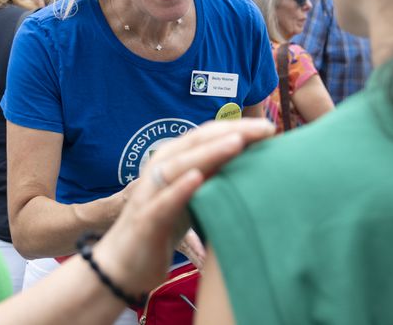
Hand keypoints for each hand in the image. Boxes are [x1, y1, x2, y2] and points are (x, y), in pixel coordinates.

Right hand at [91, 119, 274, 296]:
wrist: (123, 264)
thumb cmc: (162, 227)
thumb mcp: (192, 197)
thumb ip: (212, 177)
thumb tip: (251, 161)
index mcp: (173, 161)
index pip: (207, 136)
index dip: (237, 129)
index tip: (269, 128)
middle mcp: (160, 169)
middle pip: (197, 144)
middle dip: (232, 133)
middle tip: (266, 129)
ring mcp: (151, 192)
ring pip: (181, 166)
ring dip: (210, 153)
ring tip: (237, 143)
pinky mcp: (146, 219)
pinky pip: (163, 201)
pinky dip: (180, 188)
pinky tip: (197, 178)